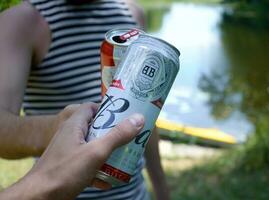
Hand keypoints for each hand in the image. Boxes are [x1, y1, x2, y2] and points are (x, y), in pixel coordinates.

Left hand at [0, 103, 144, 199]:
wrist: (38, 197)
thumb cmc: (64, 172)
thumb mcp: (96, 152)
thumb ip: (117, 135)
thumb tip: (138, 118)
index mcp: (74, 125)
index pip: (91, 107)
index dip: (107, 109)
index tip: (123, 115)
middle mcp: (70, 136)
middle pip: (95, 128)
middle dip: (112, 134)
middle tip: (128, 138)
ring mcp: (68, 152)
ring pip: (92, 147)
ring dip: (107, 153)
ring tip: (122, 158)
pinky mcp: (68, 167)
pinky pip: (87, 164)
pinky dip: (98, 170)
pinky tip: (108, 180)